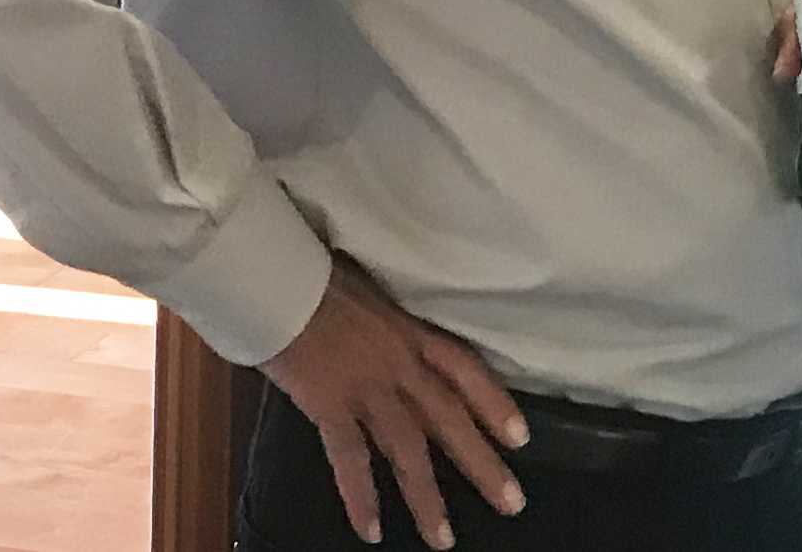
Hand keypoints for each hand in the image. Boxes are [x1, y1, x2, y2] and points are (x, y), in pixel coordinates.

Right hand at [255, 256, 529, 545]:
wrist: (279, 279)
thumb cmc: (319, 276)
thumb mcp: (372, 292)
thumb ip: (389, 325)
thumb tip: (392, 339)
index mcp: (412, 332)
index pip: (467, 370)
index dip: (496, 403)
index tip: (521, 438)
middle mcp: (400, 363)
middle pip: (450, 419)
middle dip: (482, 464)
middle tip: (512, 503)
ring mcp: (367, 387)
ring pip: (408, 450)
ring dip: (427, 497)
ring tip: (444, 540)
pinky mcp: (330, 405)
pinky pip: (349, 459)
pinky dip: (360, 497)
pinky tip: (372, 530)